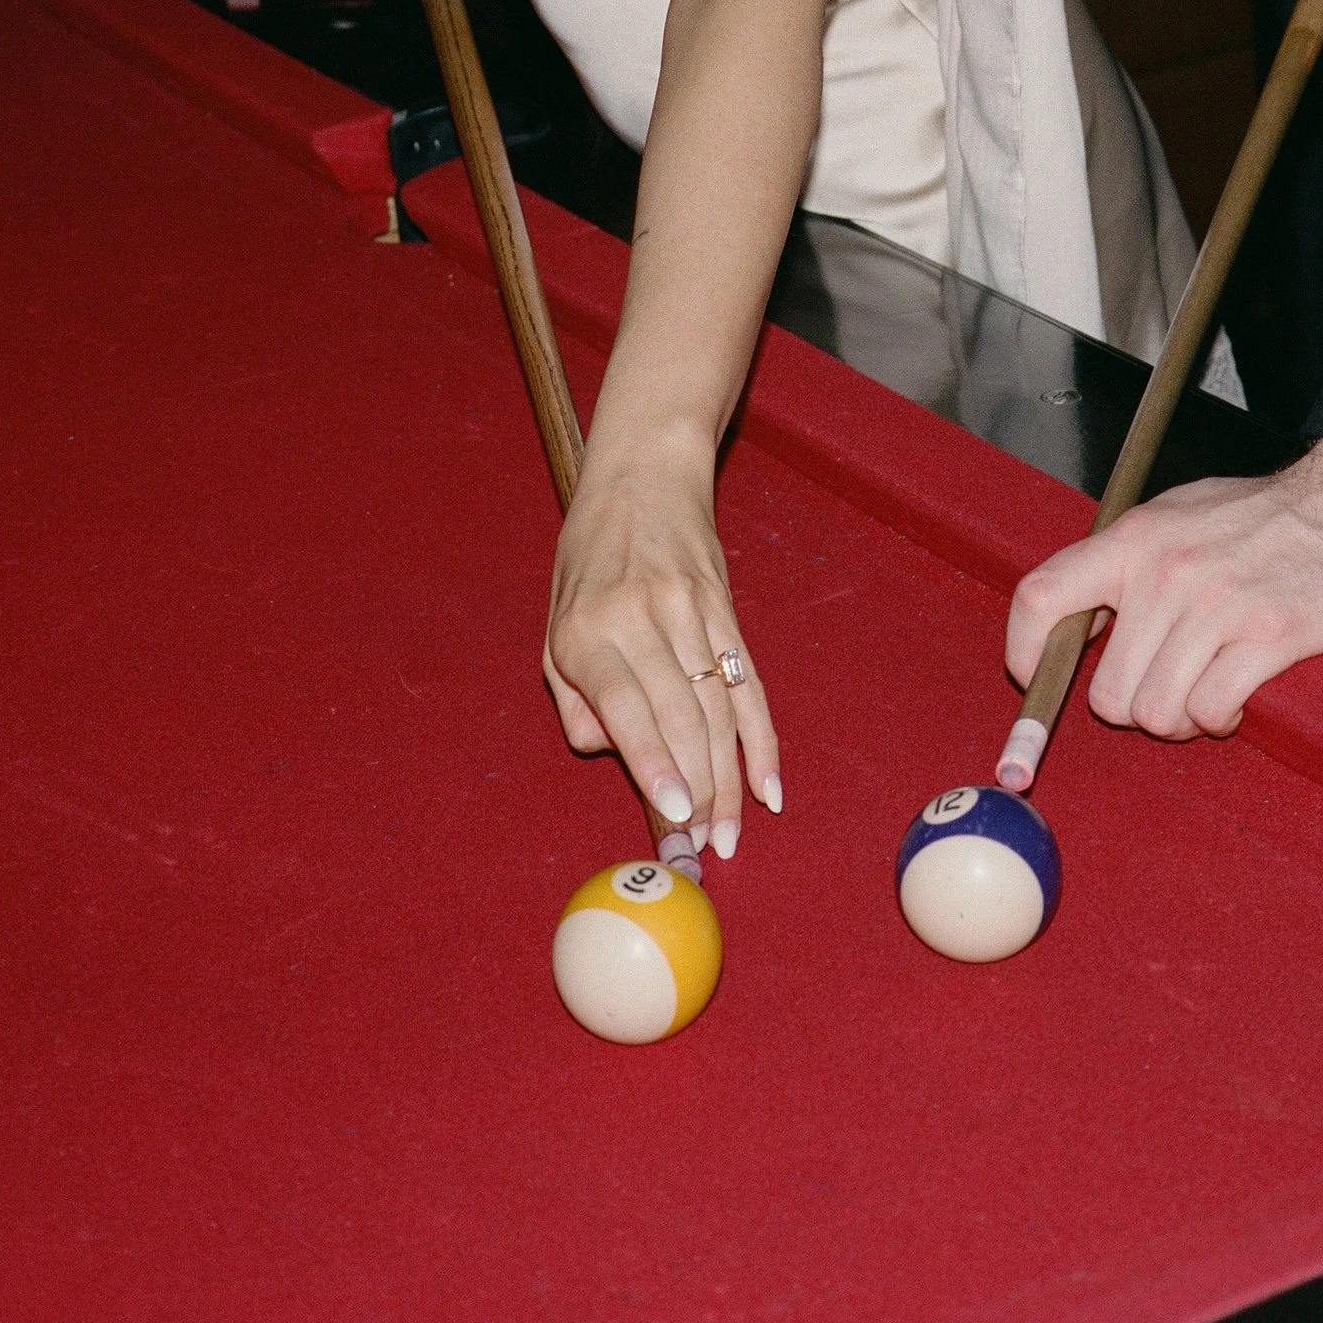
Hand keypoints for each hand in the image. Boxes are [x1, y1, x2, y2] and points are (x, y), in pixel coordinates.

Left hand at [544, 443, 782, 860]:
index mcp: (588, 626)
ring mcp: (693, 610)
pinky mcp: (727, 609)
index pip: (626, 703)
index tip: (672, 814)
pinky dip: (762, 739)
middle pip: (683, 715)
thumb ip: (575, 696)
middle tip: (704, 848)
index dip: (652, 761)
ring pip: (719, 708)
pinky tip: (768, 784)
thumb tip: (609, 753)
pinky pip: (748, 684)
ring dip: (730, 779)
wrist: (644, 474)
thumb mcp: (554, 623)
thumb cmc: (587, 558)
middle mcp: (643, 617)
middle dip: (698, 790)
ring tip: (731, 833)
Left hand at [1005, 440, 1322, 743]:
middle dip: (1133, 709)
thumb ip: (1132, 563)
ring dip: (1179, 720)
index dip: (1026, 655)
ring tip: (1204, 695)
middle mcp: (1167, 571)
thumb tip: (1082, 622)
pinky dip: (1219, 720)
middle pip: (1105, 692)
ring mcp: (1217, 604)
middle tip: (1165, 692)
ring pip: (1155, 712)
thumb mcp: (1183, 517)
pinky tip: (1236, 698)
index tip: (1039, 681)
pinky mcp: (1268, 636)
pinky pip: (1211, 711)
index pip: (1040, 597)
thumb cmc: (1272, 516)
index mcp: (1136, 538)